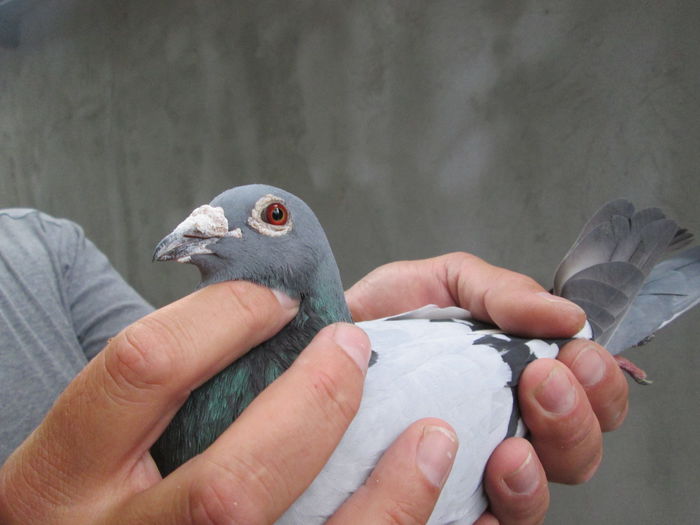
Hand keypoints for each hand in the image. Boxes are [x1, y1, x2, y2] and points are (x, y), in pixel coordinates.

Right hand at [0, 282, 456, 523]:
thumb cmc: (95, 498)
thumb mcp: (92, 443)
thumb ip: (160, 393)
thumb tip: (259, 314)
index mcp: (63, 480)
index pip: (143, 369)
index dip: (224, 316)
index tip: (278, 297)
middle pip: (230, 486)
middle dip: (316, 405)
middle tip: (353, 348)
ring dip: (386, 494)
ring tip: (429, 434)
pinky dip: (391, 524)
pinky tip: (420, 492)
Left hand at [346, 252, 629, 523]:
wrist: (323, 348)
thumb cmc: (386, 320)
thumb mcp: (445, 285)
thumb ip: (503, 292)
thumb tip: (568, 315)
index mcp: (518, 376)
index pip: (589, 394)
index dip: (599, 383)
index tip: (575, 355)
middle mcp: (506, 427)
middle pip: (578, 450)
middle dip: (575, 421)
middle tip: (544, 383)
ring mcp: (473, 469)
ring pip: (537, 497)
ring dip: (537, 474)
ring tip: (511, 448)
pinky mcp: (439, 502)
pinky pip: (484, 522)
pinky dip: (494, 510)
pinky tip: (481, 484)